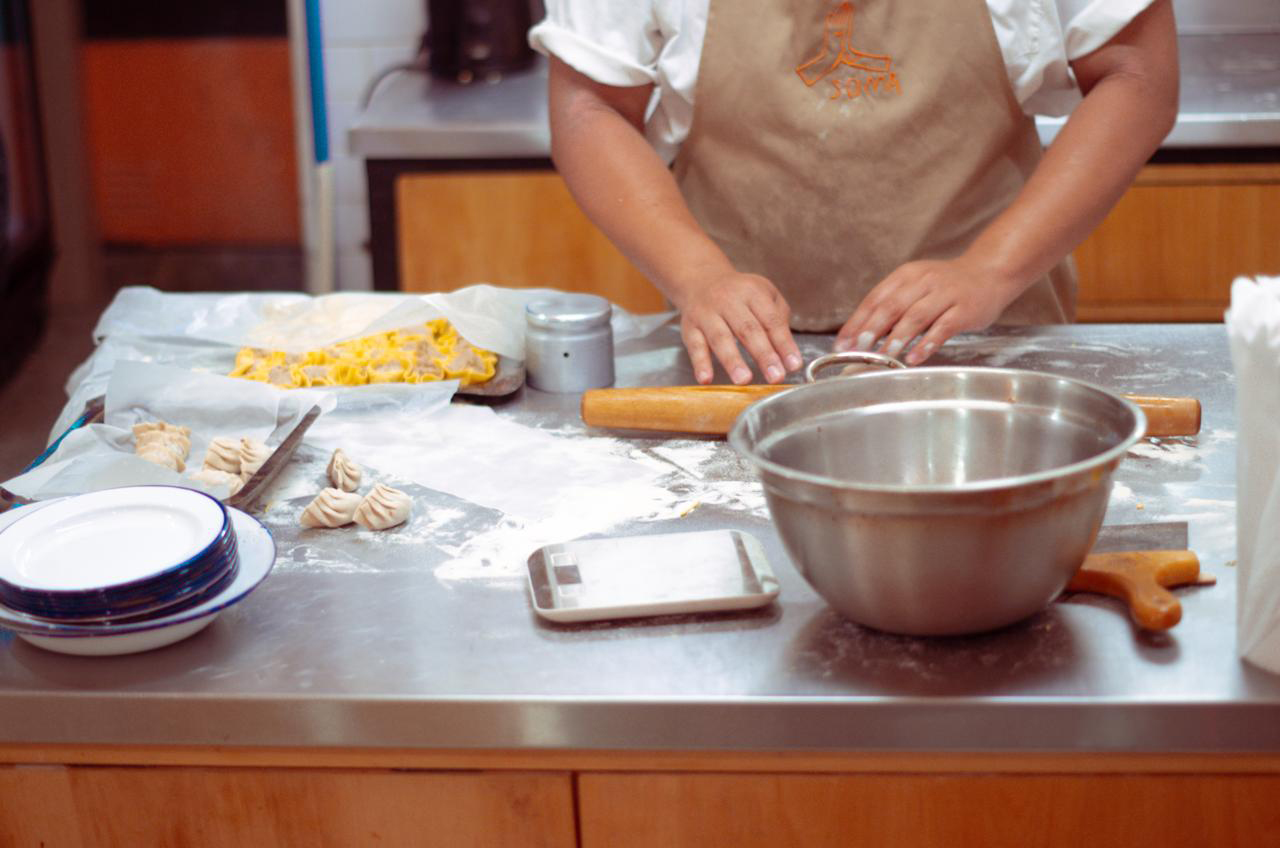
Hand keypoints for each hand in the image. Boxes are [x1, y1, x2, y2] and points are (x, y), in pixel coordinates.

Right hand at [676, 270, 803, 384]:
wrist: (701, 281)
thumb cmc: (739, 294)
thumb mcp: (764, 293)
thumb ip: (778, 317)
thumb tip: (786, 349)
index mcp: (752, 292)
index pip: (771, 320)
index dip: (784, 344)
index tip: (794, 365)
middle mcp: (728, 301)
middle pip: (748, 329)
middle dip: (763, 355)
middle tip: (775, 376)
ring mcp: (707, 314)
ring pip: (720, 338)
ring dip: (732, 361)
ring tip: (744, 380)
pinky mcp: (690, 328)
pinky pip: (695, 346)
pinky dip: (700, 363)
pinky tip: (706, 379)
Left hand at [834, 256, 1024, 364]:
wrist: (990, 272)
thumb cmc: (946, 286)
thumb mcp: (916, 287)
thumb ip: (892, 307)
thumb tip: (860, 335)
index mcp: (907, 276)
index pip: (875, 298)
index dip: (857, 321)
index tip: (842, 343)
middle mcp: (924, 282)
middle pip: (893, 306)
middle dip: (872, 329)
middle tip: (858, 348)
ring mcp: (945, 295)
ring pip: (916, 316)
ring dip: (898, 337)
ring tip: (884, 355)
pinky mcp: (964, 310)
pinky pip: (943, 328)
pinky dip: (927, 343)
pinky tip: (915, 357)